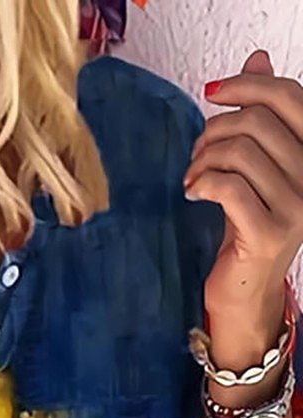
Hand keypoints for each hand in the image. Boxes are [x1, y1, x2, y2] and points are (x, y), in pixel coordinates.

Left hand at [182, 49, 302, 340]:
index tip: (213, 93)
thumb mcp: (254, 166)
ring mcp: (297, 207)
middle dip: (215, 130)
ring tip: (193, 177)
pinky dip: (202, 182)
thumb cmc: (246, 227)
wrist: (244, 291)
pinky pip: (229, 186)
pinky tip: (193, 192)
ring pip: (241, 152)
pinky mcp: (269, 232)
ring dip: (204, 159)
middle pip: (258, 122)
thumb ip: (260, 117)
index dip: (248, 84)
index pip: (290, 97)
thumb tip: (257, 58)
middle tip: (197, 154)